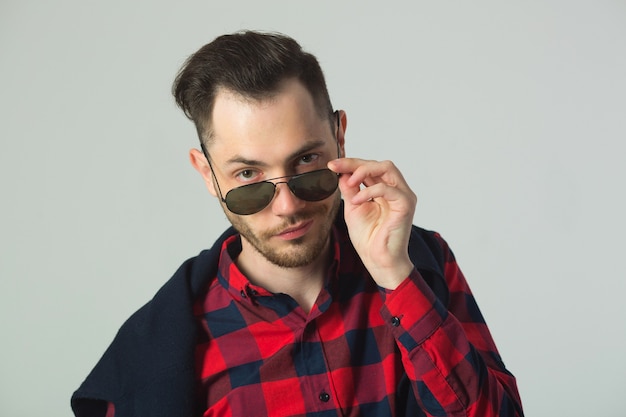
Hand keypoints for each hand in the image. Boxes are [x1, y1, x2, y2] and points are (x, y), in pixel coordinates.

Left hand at [327, 158, 416, 288]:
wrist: (378, 260)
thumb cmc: (368, 238)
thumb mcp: (353, 208)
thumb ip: (350, 189)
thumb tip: (342, 172)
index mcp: (384, 190)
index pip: (369, 168)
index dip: (350, 164)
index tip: (332, 165)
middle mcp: (396, 190)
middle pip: (378, 164)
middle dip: (355, 163)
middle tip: (335, 167)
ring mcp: (403, 196)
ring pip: (387, 168)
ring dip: (364, 170)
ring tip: (349, 181)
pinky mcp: (406, 205)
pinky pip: (389, 189)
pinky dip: (370, 191)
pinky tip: (357, 200)